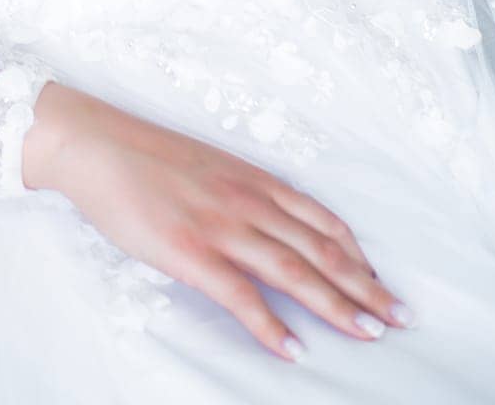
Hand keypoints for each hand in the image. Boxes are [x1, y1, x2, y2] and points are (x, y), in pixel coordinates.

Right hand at [25, 83, 413, 362]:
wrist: (95, 144)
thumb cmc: (144, 155)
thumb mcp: (206, 165)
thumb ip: (240, 191)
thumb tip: (266, 221)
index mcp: (252, 178)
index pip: (321, 219)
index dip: (356, 253)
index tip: (381, 278)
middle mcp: (247, 201)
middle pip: (320, 249)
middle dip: (365, 286)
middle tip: (399, 316)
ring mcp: (221, 226)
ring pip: (294, 271)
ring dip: (337, 305)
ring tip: (369, 333)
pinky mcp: (191, 252)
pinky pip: (241, 296)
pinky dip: (271, 326)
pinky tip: (293, 349)